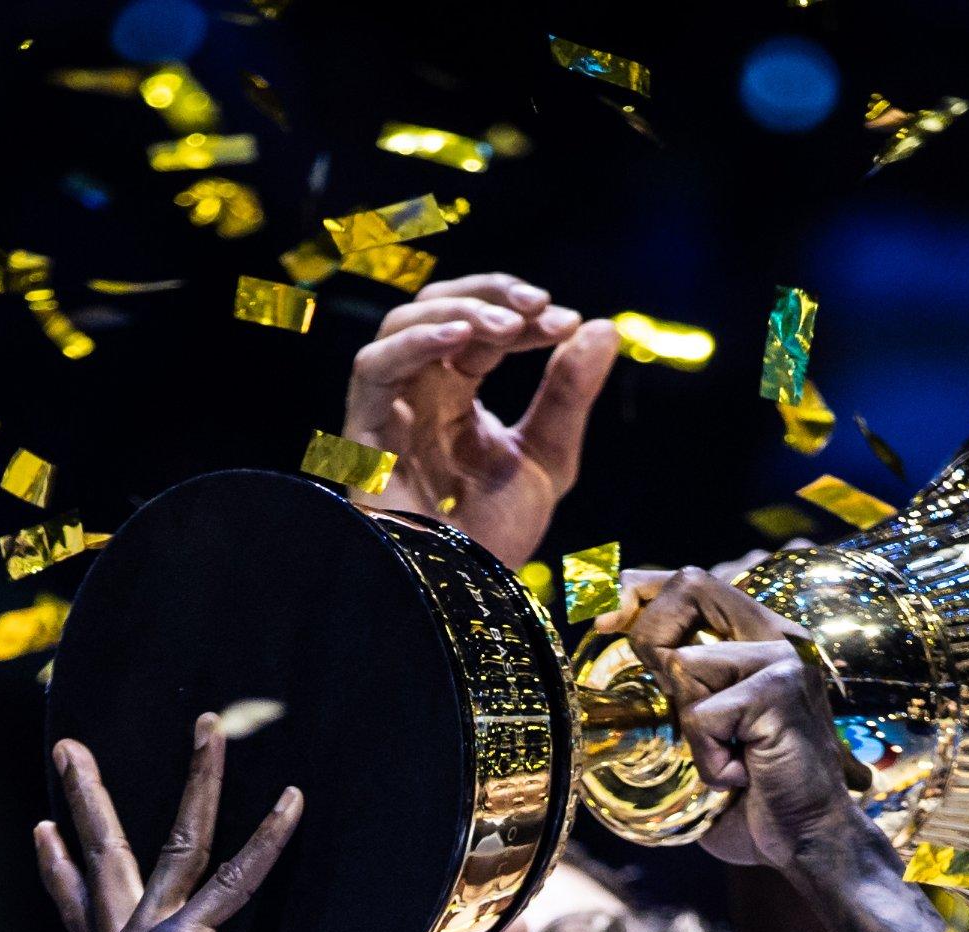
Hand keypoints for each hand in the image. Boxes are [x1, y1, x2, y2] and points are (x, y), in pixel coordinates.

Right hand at [34, 717, 324, 931]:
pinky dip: (267, 841)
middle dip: (87, 800)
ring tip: (207, 722)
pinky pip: (234, 878)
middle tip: (70, 749)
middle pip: (104, 858)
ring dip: (197, 776)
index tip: (43, 832)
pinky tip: (293, 802)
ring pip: (175, 838)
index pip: (87, 913)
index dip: (61, 874)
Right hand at [339, 275, 618, 567]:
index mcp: (455, 393)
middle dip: (490, 294)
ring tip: (510, 325)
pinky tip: (461, 336)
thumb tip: (603, 327)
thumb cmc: (494, 540)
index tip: (570, 323)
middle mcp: (418, 391)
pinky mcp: (365, 433)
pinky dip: (415, 342)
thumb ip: (568, 395)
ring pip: (402, 324)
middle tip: (540, 306)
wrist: (460, 599)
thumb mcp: (547, 459)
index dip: (524, 314)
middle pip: (439, 307)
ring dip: (457, 311)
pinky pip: (373, 368)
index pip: (484, 329)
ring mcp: (389, 408)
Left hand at [620, 569, 874, 873]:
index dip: (640, 589)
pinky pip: (700, 716)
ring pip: (685, 664)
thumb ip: (678, 682)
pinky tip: (742, 776)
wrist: (808, 841)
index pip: (694, 581)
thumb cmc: (753, 794)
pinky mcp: (778, 692)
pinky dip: (708, 760)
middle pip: (691, 584)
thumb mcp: (705, 725)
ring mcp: (783, 660)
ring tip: (730, 759)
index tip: (604, 622)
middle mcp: (779, 635)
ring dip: (690, 729)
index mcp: (762, 637)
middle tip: (667, 701)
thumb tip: (612, 638)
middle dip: (650, 637)